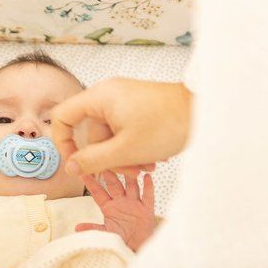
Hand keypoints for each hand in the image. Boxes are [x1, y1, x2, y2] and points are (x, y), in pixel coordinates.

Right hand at [50, 78, 192, 175]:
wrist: (203, 111)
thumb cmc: (167, 124)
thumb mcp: (125, 150)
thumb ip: (93, 160)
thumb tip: (70, 167)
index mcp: (99, 97)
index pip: (63, 117)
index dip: (64, 142)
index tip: (76, 162)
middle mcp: (108, 95)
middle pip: (91, 133)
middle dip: (108, 157)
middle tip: (128, 172)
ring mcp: (123, 101)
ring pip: (110, 136)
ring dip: (124, 156)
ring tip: (145, 167)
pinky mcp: (136, 107)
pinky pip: (124, 131)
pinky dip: (133, 147)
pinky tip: (150, 158)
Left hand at [77, 171, 156, 251]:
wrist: (137, 247)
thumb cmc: (120, 240)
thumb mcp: (105, 234)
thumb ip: (93, 229)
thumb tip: (77, 228)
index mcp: (109, 207)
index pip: (98, 192)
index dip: (91, 183)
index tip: (83, 172)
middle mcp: (121, 202)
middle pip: (115, 185)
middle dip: (110, 174)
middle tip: (106, 161)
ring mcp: (134, 204)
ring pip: (132, 186)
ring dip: (130, 176)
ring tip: (127, 163)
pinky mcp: (146, 209)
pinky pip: (148, 196)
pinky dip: (148, 186)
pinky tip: (147, 176)